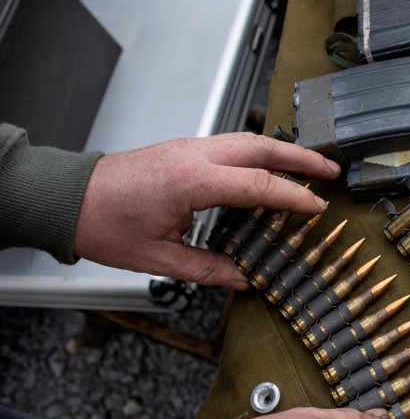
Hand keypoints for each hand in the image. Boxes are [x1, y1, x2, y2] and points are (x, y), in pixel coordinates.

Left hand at [73, 132, 339, 288]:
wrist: (70, 199)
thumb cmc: (104, 223)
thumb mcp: (159, 258)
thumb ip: (207, 269)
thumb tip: (242, 279)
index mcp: (192, 182)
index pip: (259, 185)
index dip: (293, 197)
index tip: (318, 208)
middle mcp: (195, 156)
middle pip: (263, 147)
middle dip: (302, 157)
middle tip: (331, 170)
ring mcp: (190, 148)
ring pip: (249, 139)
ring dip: (283, 150)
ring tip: (311, 165)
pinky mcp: (184, 150)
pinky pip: (232, 144)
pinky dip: (260, 153)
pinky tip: (270, 167)